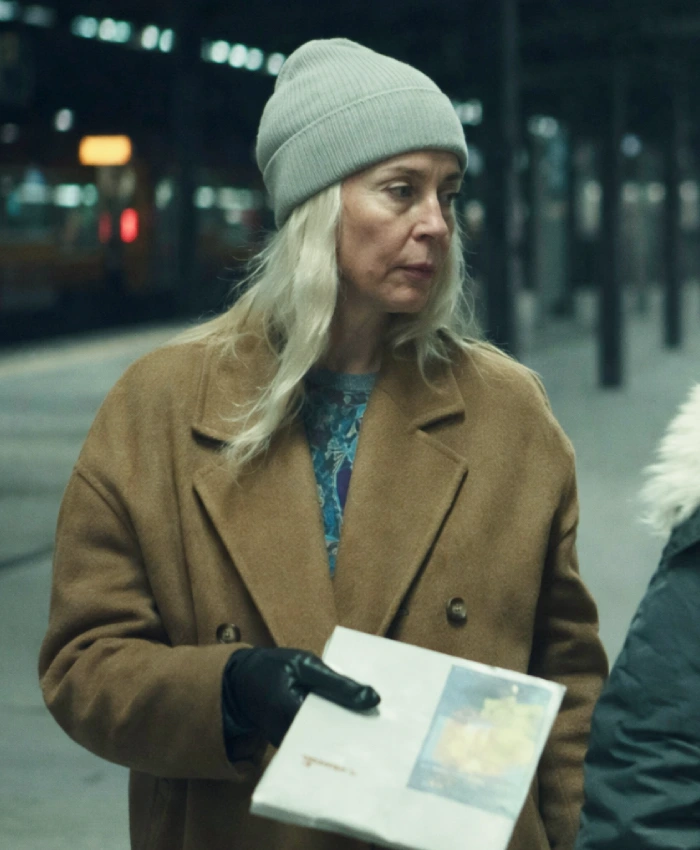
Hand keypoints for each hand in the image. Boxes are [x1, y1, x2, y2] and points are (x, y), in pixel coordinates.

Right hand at [222, 647, 379, 747]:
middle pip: (332, 740)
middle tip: (388, 728)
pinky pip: (318, 740)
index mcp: (290, 711)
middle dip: (357, 732)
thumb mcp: (306, 664)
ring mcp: (290, 744)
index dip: (359, 723)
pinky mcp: (292, 745)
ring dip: (346, 731)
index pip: (333, 725)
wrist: (242, 680)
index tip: (385, 723)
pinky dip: (334, 730)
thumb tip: (374, 699)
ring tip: (376, 727)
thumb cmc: (275, 667)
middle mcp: (290, 736)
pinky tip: (353, 723)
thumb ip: (338, 683)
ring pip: (327, 742)